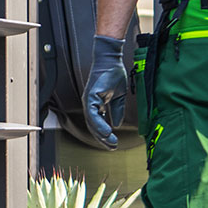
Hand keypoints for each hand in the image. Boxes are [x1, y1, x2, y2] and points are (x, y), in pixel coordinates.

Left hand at [83, 34, 128, 148]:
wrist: (111, 60)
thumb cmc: (113, 74)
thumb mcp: (118, 97)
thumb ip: (117, 111)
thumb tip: (117, 124)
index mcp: (96, 104)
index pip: (98, 124)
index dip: (104, 135)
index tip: (113, 143)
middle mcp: (90, 104)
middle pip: (93, 127)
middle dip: (103, 139)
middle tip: (112, 147)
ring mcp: (88, 101)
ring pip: (92, 124)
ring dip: (101, 135)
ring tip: (111, 142)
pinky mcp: (90, 97)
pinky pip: (93, 115)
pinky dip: (100, 125)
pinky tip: (107, 131)